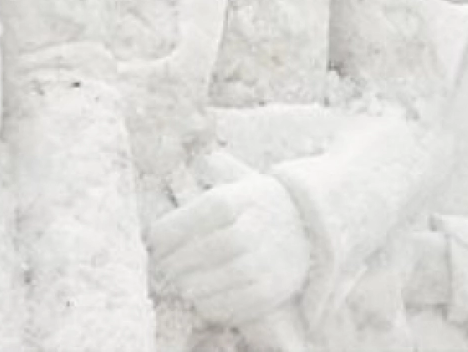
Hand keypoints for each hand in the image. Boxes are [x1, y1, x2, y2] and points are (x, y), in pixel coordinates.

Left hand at [148, 169, 311, 328]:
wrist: (313, 230)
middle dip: (173, 261)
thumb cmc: (264, 205)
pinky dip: (208, 304)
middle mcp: (255, 230)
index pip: (197, 213)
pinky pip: (229, 305)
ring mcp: (265, 264)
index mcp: (244, 198)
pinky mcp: (271, 292)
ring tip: (179, 280)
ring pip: (212, 282)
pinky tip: (201, 296)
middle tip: (162, 265)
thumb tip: (188, 163)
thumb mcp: (244, 179)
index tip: (154, 239)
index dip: (168, 230)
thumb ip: (214, 169)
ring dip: (186, 284)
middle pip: (200, 251)